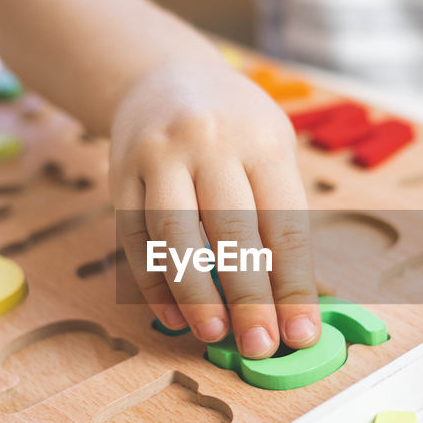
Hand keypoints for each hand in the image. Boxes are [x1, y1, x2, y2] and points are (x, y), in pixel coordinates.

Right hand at [110, 59, 319, 358]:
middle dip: (249, 298)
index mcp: (262, 140)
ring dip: (196, 295)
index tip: (302, 333)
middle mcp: (210, 143)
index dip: (293, 285)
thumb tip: (298, 300)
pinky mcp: (120, 174)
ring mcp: (159, 157)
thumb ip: (282, 218)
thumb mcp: (271, 150)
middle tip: (260, 347)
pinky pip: (134, 238)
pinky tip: (173, 315)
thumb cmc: (234, 127)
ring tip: (215, 335)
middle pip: (232, 233)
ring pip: (175, 237)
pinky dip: (153, 282)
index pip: (284, 225)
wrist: (164, 76)